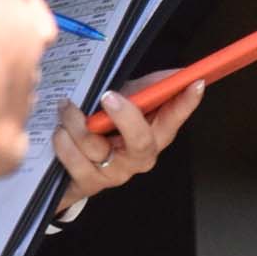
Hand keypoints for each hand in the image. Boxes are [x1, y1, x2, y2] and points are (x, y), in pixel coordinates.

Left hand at [52, 79, 204, 209]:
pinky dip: (62, 139)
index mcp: (152, 136)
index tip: (195, 82)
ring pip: (95, 144)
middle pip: (141, 142)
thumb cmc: (100, 131)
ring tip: (66, 108)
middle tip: (109, 96)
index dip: (186, 102)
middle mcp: (138, 158)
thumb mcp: (121, 105)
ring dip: (75, 121)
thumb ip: (144, 89)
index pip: (174, 118)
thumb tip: (176, 72)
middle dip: (126, 117)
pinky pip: (74, 157)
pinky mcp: (89, 183)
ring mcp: (115, 173)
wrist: (69, 171)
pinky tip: (61, 131)